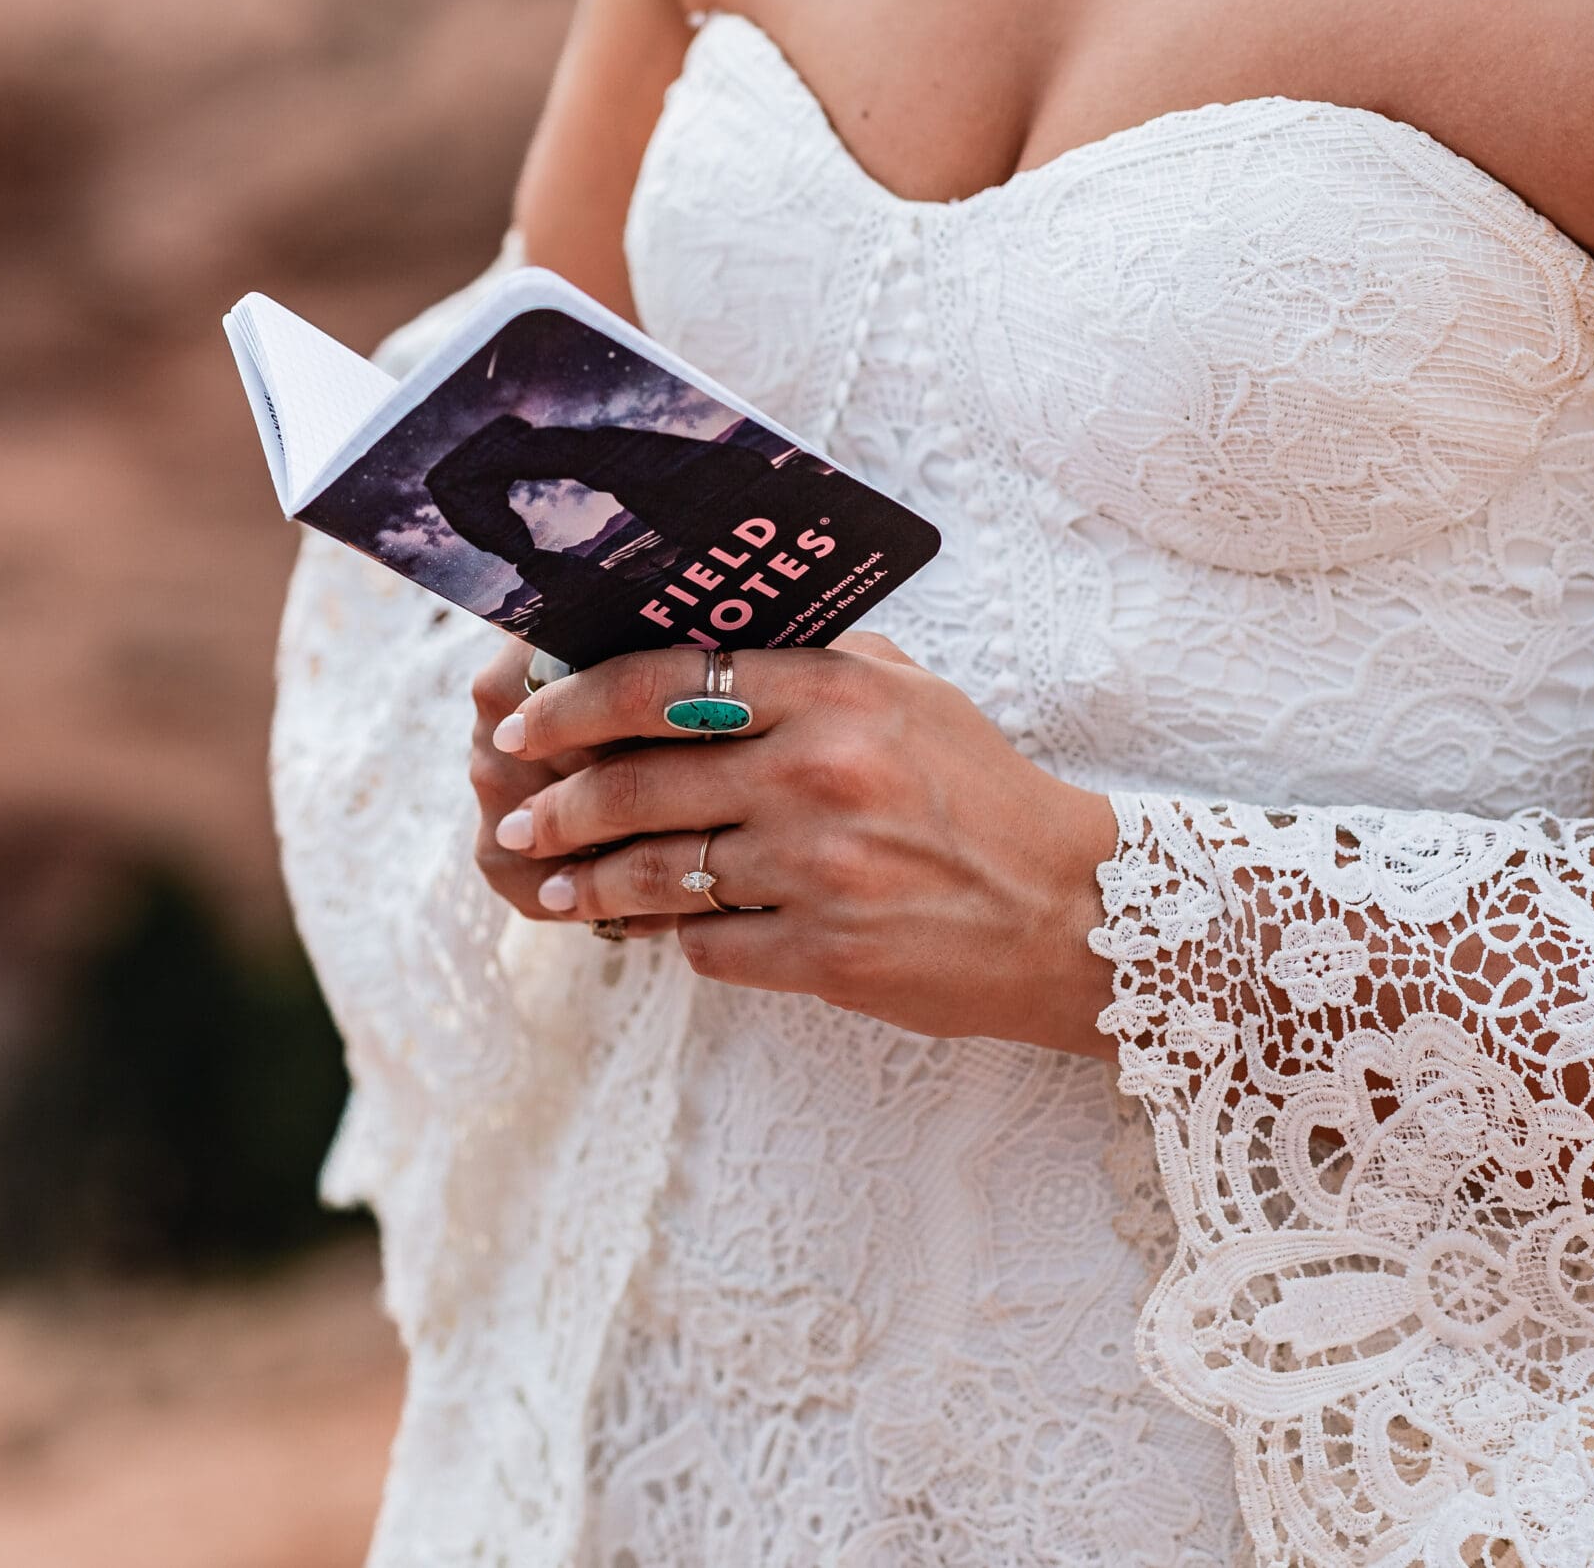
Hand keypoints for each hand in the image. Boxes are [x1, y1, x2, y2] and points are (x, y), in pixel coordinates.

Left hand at [489, 636, 1119, 1057]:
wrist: (1074, 909)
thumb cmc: (978, 792)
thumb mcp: (905, 694)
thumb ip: (804, 664)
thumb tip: (684, 640)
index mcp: (831, 691)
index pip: (659, 682)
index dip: (569, 704)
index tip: (521, 724)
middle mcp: (818, 772)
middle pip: (638, 782)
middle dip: (557, 806)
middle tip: (518, 820)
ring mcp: (821, 868)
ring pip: (659, 873)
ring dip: (590, 884)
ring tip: (557, 889)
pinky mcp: (827, 954)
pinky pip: (710, 945)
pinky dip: (678, 939)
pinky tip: (657, 934)